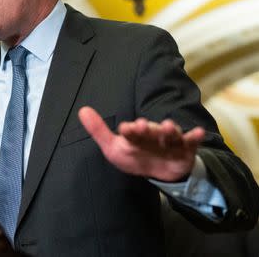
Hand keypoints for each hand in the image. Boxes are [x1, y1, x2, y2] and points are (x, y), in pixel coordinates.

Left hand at [78, 106, 204, 181]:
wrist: (160, 171)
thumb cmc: (135, 156)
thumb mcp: (114, 148)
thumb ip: (99, 131)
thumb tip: (82, 109)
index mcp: (136, 134)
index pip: (131, 132)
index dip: (129, 130)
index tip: (126, 128)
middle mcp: (153, 134)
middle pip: (152, 131)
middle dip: (149, 129)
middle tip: (144, 126)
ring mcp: (169, 141)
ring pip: (170, 135)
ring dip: (170, 130)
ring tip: (170, 127)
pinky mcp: (185, 149)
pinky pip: (191, 142)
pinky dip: (195, 137)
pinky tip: (199, 133)